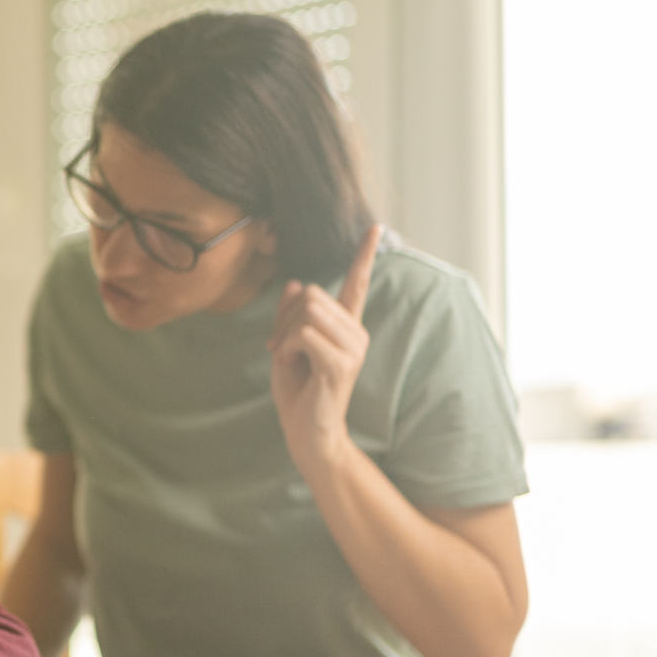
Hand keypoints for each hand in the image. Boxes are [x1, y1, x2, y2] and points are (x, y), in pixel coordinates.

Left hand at [267, 225, 381, 469]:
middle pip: (311, 295)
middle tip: (280, 347)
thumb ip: (291, 314)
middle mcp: (355, 333)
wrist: (304, 429)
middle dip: (284, 317)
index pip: (357, 284)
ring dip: (285, 334)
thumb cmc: (296, 388)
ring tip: (290, 358)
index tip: (376, 228)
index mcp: (345, 326)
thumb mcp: (286, 344)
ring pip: (308, 311)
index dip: (364, 256)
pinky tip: (295, 366)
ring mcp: (353, 348)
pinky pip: (305, 335)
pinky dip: (289, 348)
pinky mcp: (342, 364)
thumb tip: (297, 282)